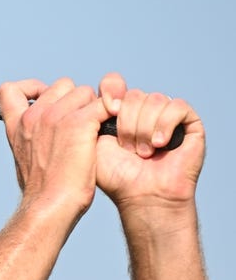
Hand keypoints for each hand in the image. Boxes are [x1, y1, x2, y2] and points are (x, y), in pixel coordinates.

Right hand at [0, 77, 110, 220]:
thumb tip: (43, 138)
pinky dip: (111, 115)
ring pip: (85, 92)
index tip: (44, 99)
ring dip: (93, 109)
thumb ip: (32, 140)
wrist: (49, 207)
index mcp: (17, 126)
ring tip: (93, 135)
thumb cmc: (42, 192)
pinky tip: (110, 133)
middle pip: (62, 85)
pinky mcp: (79, 123)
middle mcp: (33, 116)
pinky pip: (103, 105)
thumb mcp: (25, 161)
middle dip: (74, 101)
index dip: (31, 88)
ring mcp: (55, 117)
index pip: (10, 90)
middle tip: (80, 127)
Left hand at [94, 73, 205, 212]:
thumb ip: (92, 113)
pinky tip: (160, 144)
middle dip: (126, 123)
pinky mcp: (189, 122)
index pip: (114, 84)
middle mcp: (143, 111)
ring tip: (143, 153)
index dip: (111, 91)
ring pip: (154, 99)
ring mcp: (166, 115)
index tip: (109, 110)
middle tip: (127, 149)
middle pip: (133, 94)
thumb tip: (102, 92)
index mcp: (119, 112)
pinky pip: (176, 106)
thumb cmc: (116, 175)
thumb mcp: (93, 141)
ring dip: (144, 129)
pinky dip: (165, 125)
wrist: (141, 195)